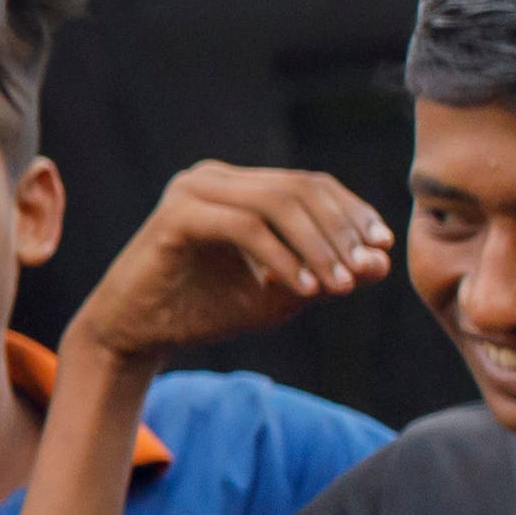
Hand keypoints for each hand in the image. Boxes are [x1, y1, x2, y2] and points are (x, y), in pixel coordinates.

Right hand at [70, 162, 386, 367]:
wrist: (133, 337)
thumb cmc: (203, 311)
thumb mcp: (280, 295)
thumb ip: (327, 274)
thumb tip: (382, 261)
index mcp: (237, 186)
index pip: (311, 184)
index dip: (352, 212)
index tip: (382, 249)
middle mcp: (214, 177)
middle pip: (299, 188)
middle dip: (340, 230)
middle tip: (363, 272)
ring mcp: (192, 191)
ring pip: (277, 203)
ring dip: (317, 245)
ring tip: (338, 286)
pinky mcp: (175, 216)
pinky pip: (245, 227)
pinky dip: (281, 258)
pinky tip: (302, 289)